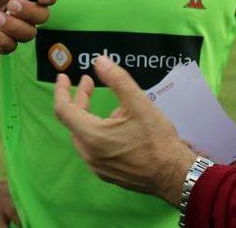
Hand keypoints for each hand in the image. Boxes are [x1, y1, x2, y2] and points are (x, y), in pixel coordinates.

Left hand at [54, 56, 196, 205]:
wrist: (173, 174)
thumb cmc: (156, 138)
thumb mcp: (138, 103)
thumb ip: (117, 80)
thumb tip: (99, 61)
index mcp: (92, 136)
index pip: (64, 110)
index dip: (61, 91)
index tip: (63, 77)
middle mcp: (89, 154)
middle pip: (74, 122)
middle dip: (80, 100)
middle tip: (90, 82)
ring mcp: (98, 167)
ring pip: (84, 136)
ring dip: (90, 116)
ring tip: (115, 105)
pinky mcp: (108, 173)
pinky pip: (94, 148)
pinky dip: (99, 131)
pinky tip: (120, 126)